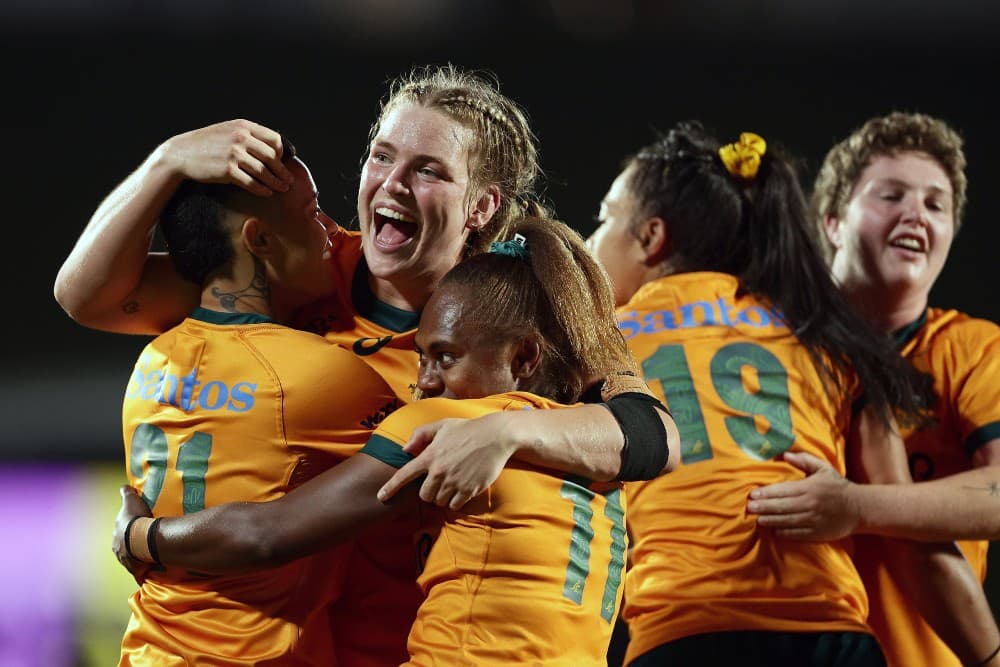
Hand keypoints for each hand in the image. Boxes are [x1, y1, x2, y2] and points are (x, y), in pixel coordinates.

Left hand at [112, 485, 153, 582]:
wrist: (141, 538)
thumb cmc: (135, 519)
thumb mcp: (130, 501)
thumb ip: (126, 493)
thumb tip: (124, 486)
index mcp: (116, 537)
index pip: (120, 534)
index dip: (128, 532)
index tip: (135, 530)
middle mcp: (118, 551)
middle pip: (125, 549)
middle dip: (132, 547)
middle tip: (143, 543)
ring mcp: (127, 562)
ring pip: (132, 560)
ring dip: (138, 559)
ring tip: (149, 556)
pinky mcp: (137, 570)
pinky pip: (141, 573)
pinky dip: (144, 573)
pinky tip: (150, 573)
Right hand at [160, 119, 294, 195]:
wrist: (180, 154)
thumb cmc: (207, 144)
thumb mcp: (227, 131)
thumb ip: (247, 136)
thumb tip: (272, 148)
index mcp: (243, 126)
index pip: (274, 139)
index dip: (282, 153)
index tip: (283, 163)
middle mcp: (240, 138)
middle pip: (272, 157)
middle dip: (283, 171)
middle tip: (289, 181)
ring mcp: (233, 154)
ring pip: (264, 171)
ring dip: (276, 182)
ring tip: (282, 189)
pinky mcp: (227, 170)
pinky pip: (251, 182)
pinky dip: (262, 189)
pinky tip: (267, 193)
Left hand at [377, 414, 516, 509]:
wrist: (495, 436)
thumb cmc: (467, 429)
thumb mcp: (442, 425)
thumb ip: (420, 435)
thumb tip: (405, 450)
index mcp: (430, 455)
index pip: (405, 475)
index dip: (391, 487)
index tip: (381, 497)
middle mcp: (440, 471)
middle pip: (424, 495)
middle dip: (429, 492)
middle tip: (440, 482)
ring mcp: (454, 482)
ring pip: (440, 502)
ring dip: (443, 497)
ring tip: (453, 483)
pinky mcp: (469, 489)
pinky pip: (455, 505)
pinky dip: (456, 501)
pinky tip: (462, 489)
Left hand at [747, 451, 859, 540]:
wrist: (860, 508)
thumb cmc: (838, 487)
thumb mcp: (823, 469)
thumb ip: (804, 460)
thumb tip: (784, 454)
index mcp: (809, 487)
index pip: (783, 490)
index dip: (766, 493)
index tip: (752, 494)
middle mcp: (810, 504)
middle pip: (781, 506)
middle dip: (763, 507)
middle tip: (748, 508)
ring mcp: (814, 520)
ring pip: (787, 521)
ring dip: (770, 520)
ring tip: (758, 519)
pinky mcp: (818, 533)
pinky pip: (797, 534)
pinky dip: (784, 533)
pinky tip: (774, 530)